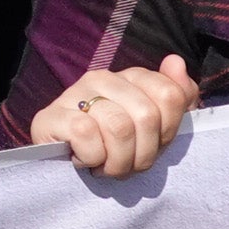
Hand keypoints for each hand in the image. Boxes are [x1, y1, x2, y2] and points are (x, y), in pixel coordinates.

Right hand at [28, 57, 198, 179]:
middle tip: (127, 164)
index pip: (170, 95)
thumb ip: (177, 97)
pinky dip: (92, 157)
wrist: (60, 165)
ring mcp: (75, 94)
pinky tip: (84, 159)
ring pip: (119, 127)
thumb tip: (176, 62)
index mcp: (131, 77)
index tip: (151, 146)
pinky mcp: (51, 115)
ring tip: (106, 166)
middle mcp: (103, 78)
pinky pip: (87, 134)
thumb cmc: (113, 147)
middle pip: (147, 116)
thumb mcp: (154, 129)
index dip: (168, 132)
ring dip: (118, 161)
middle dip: (142, 154)